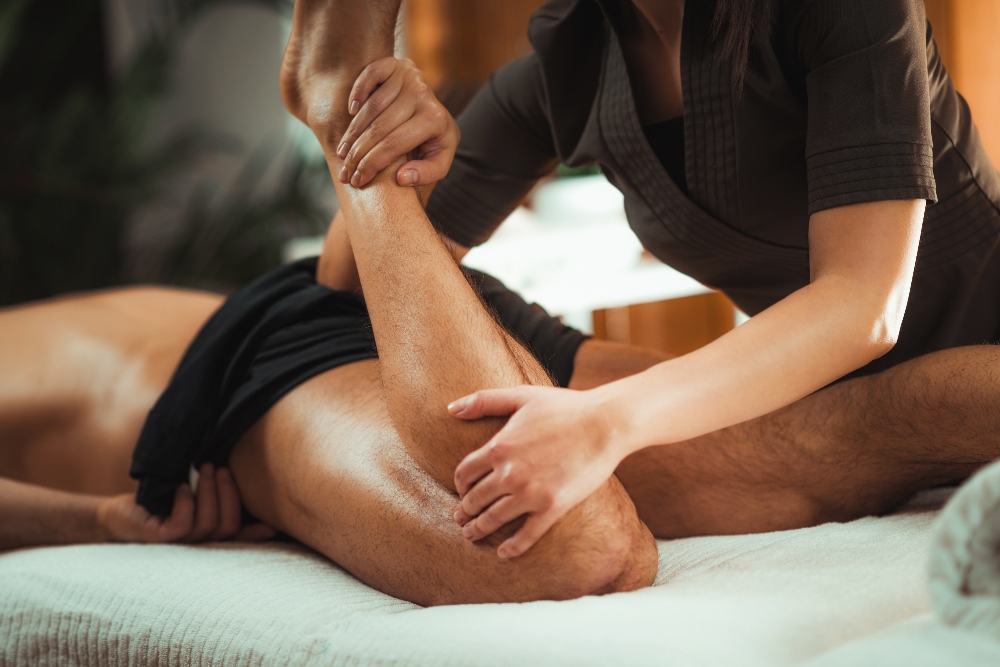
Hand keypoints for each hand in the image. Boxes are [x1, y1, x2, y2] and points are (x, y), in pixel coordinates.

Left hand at [96, 464, 275, 543]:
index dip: (256, 532)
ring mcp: (179, 546)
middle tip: (219, 467)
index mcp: (207, 535)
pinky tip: (180, 487)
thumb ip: (208, 492)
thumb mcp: (186, 494)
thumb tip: (229, 470)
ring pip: (208, 523)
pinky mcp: (161, 540)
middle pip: (227, 525)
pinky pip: (183, 524)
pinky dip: (186, 502)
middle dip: (228, 493)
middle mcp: (197, 545)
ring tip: (202, 466)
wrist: (117, 516)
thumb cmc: (157, 503)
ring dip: (208, 491)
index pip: (237, 535)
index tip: (271, 525)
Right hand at [336, 57, 458, 187]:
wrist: (436, 112)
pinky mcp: (397, 64)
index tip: (357, 180)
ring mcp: (410, 76)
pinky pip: (370, 74)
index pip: (394, 144)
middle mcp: (424, 94)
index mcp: (435, 119)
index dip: (371, 164)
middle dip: (357, 153)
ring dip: (352, 132)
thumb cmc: (434, 142)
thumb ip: (427, 173)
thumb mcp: (440, 161)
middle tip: (344, 172)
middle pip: (379, 127)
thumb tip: (402, 178)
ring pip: (371, 106)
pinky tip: (350, 112)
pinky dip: (357, 91)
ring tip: (341, 153)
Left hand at [448, 386, 623, 558]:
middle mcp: (510, 474)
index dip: (460, 485)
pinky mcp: (553, 507)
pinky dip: (512, 547)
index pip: (464, 473)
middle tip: (461, 518)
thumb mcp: (521, 396)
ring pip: (494, 519)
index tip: (462, 490)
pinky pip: (527, 535)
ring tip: (471, 535)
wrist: (605, 424)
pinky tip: (503, 554)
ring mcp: (531, 493)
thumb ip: (483, 400)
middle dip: (465, 510)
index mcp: (499, 447)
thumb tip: (451, 408)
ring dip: (478, 529)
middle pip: (475, 499)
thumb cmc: (565, 406)